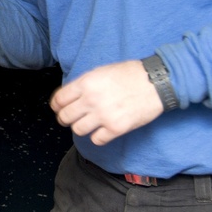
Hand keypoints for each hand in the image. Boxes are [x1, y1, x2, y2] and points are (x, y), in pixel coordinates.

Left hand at [49, 59, 164, 145]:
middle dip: (65, 118)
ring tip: (88, 123)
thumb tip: (70, 95)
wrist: (155, 82)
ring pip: (78, 130)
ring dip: (81, 127)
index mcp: (86, 83)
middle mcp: (91, 100)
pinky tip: (102, 130)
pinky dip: (98, 136)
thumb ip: (84, 84)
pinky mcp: (116, 128)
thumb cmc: (130, 74)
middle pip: (65, 117)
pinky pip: (96, 140)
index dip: (56, 105)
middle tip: (71, 118)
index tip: (59, 108)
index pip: (59, 100)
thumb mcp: (101, 71)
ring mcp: (103, 115)